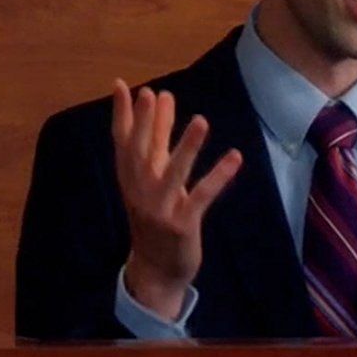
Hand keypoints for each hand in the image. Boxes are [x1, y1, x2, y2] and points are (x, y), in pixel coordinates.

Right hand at [111, 79, 242, 320]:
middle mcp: (140, 192)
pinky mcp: (182, 224)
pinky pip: (201, 197)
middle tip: (153, 94)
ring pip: (173, 175)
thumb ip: (158, 140)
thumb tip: (162, 99)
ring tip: (201, 120)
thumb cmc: (157, 216)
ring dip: (187, 148)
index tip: (122, 85)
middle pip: (142, 154)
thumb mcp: (154, 179)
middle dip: (146, 124)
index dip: (122, 115)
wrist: (156, 270)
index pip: (122, 142)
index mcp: (131, 180)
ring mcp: (160, 209)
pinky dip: (218, 177)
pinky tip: (234, 157)